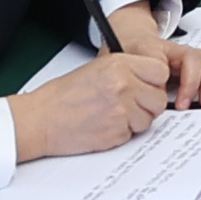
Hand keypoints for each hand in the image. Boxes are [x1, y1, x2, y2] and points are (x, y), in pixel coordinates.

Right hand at [11, 48, 193, 160]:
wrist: (40, 119)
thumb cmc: (62, 96)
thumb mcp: (97, 69)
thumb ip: (126, 71)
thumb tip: (150, 80)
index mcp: (119, 64)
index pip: (160, 70)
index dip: (154, 81)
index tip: (147, 86)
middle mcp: (123, 85)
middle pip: (158, 99)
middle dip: (148, 105)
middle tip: (131, 105)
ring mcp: (121, 110)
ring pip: (148, 120)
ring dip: (135, 121)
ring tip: (112, 115)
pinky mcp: (116, 133)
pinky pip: (133, 135)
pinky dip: (122, 133)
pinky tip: (104, 125)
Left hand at [104, 0, 200, 105]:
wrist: (128, 39)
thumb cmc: (127, 52)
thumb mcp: (125, 59)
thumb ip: (140, 73)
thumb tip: (158, 92)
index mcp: (165, 49)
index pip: (185, 59)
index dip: (186, 82)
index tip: (178, 103)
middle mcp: (179, 52)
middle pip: (200, 60)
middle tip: (194, 104)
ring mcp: (187, 59)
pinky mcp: (192, 69)